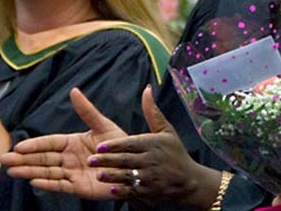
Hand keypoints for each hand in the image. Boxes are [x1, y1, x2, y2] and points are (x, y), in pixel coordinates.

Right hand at [1, 87, 129, 199]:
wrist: (133, 165)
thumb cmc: (119, 145)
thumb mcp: (103, 125)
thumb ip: (87, 111)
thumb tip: (74, 91)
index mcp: (72, 142)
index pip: (49, 143)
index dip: (34, 145)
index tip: (18, 145)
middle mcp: (69, 158)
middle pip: (42, 159)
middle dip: (23, 159)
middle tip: (4, 159)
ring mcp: (73, 173)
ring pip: (47, 172)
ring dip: (29, 171)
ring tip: (12, 171)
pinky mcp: (79, 187)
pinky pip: (61, 186)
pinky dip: (48, 184)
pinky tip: (34, 182)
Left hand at [83, 86, 222, 207]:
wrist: (189, 181)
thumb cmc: (175, 153)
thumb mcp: (167, 130)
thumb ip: (152, 111)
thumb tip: (146, 89)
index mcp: (153, 144)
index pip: (131, 144)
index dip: (115, 145)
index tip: (99, 145)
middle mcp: (151, 160)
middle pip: (126, 160)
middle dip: (108, 160)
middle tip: (90, 160)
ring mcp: (151, 178)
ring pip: (128, 176)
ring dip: (113, 176)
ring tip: (98, 175)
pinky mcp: (150, 192)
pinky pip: (134, 191)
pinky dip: (123, 191)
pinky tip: (111, 190)